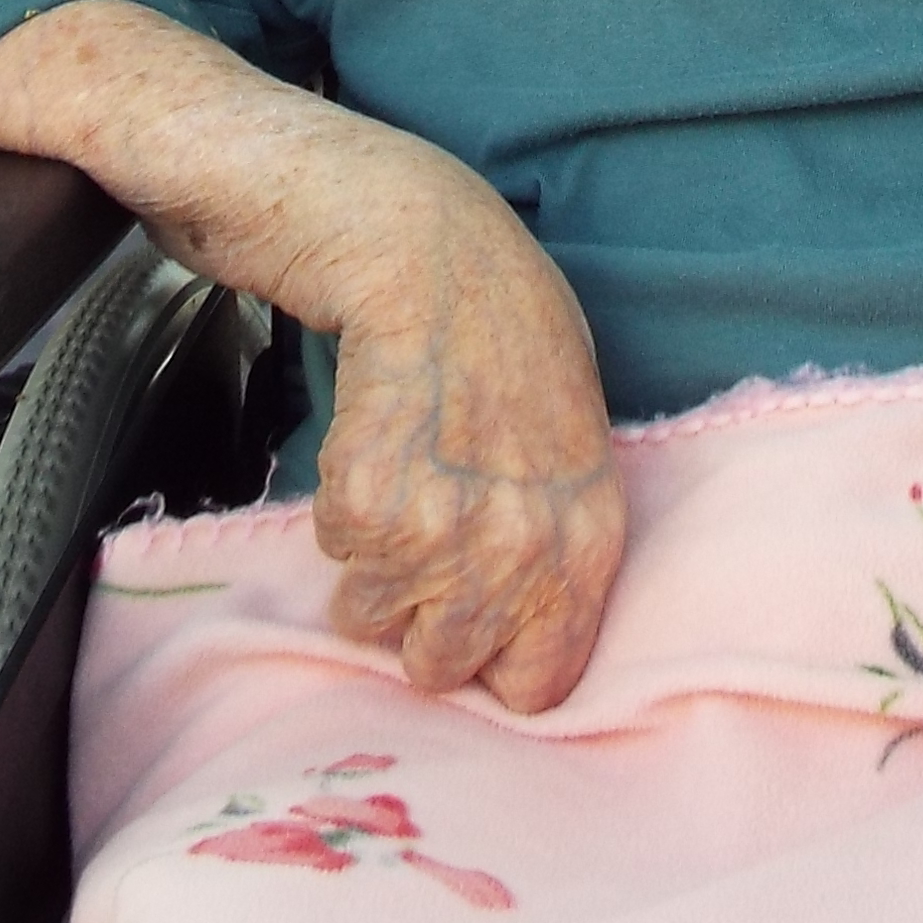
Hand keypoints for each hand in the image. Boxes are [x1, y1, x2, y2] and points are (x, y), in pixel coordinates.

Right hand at [310, 180, 626, 714]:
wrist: (420, 241)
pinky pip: (333, 553)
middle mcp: (523, 548)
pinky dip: (333, 506)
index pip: (540, 682)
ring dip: (369, 561)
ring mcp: (445, 530)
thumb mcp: (572, 431)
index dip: (492, 653)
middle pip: (442, 665)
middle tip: (420, 530)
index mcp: (589, 535)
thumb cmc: (500, 318)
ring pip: (373, 618)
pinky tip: (367, 438)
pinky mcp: (368, 501)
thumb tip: (520, 621)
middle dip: (418, 613)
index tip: (470, 609)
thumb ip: (556, 529)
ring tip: (395, 471)